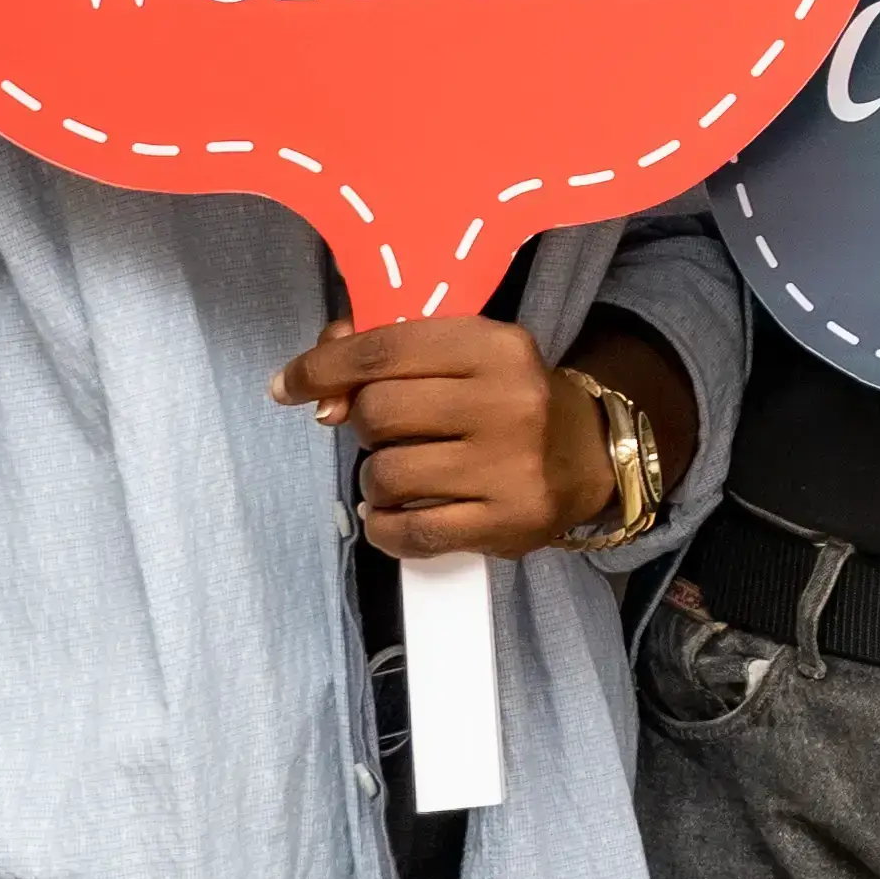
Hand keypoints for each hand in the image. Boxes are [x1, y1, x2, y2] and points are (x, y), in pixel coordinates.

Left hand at [275, 315, 608, 558]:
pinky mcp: (505, 523)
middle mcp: (508, 402)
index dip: (324, 367)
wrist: (590, 454)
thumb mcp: (463, 355)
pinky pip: (409, 531)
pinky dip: (384, 527)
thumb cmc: (508, 398)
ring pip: (387, 474)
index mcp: (496, 347)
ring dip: (376, 480)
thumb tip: (319, 393)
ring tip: (401, 476)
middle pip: (378, 413)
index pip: (386, 350)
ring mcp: (509, 467)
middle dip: (364, 425)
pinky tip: (393, 516)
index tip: (288, 386)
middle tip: (387, 432)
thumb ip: (388, 354)